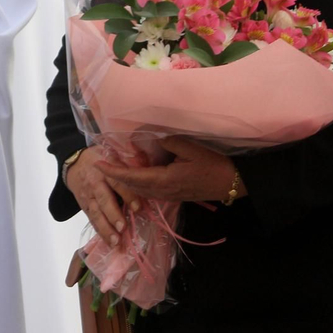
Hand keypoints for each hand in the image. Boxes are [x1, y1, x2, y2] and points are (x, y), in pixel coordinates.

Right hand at [65, 147, 137, 246]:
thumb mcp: (112, 155)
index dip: (127, 195)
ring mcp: (89, 197)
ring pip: (96, 214)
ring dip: (106, 229)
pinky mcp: (85, 206)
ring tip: (116, 242)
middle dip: (113, 215)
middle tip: (123, 228)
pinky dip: (100, 232)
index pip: (117, 183)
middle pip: (104, 200)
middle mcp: (95, 184)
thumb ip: (126, 165)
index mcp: (105, 171)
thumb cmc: (100, 158)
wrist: (74, 163)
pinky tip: (109, 243)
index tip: (138, 208)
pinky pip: (92, 220)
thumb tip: (148, 175)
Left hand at [100, 137, 242, 203]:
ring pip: (141, 190)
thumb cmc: (214, 164)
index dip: (114, 171)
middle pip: (134, 186)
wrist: (233, 183)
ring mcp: (170, 196)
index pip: (133, 177)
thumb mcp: (191, 148)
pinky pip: (151, 191)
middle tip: (104, 162)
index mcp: (165, 180)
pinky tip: (138, 173)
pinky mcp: (175, 195)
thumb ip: (169, 142)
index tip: (99, 164)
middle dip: (117, 175)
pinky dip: (140, 183)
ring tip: (117, 166)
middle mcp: (164, 191)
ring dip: (128, 180)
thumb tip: (151, 136)